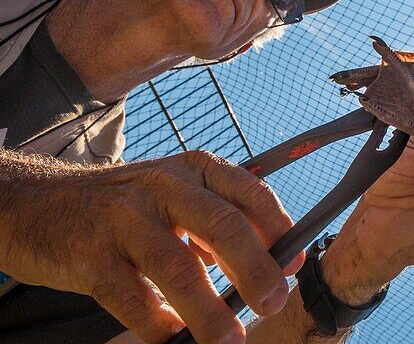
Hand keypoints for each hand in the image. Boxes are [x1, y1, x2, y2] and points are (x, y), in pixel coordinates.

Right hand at [0, 149, 300, 342]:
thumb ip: (220, 225)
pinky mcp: (90, 255)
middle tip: (273, 303)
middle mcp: (164, 186)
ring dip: (209, 311)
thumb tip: (277, 262)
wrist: (36, 203)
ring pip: (178, 268)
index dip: (278, 229)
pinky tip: (172, 339)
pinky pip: (132, 298)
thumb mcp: (175, 197)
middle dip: (254, 269)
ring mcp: (125, 218)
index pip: (250, 193)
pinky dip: (157, 324)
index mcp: (194, 169)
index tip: (294, 265)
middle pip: (222, 226)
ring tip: (228, 341)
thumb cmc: (122, 206)